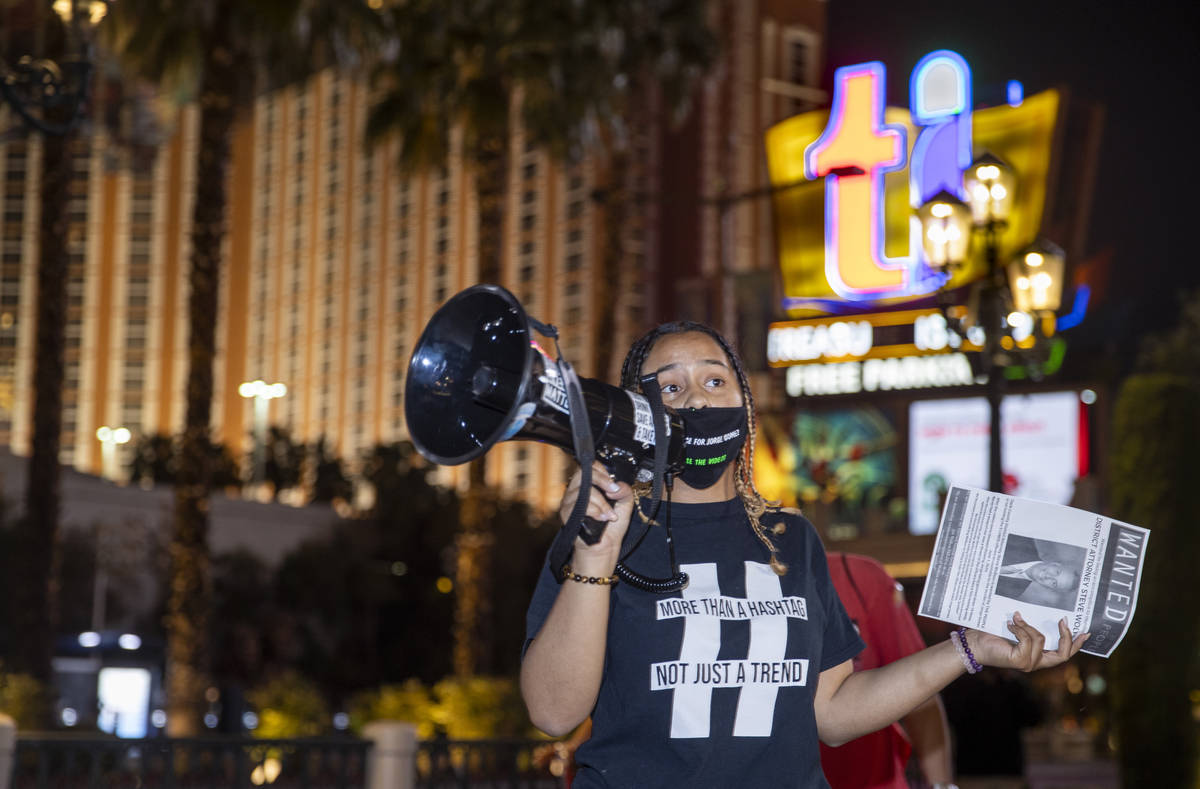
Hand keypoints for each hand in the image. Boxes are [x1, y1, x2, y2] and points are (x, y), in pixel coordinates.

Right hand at [558, 461, 633, 573]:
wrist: (604, 549)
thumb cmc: (610, 529)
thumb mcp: (624, 506)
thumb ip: (625, 491)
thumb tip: (617, 486)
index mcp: (587, 488)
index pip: (589, 468)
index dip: (601, 471)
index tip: (612, 483)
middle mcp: (575, 493)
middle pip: (583, 474)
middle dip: (602, 481)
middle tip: (613, 491)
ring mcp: (569, 503)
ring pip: (584, 491)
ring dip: (602, 503)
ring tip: (610, 515)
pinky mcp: (567, 515)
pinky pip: (581, 506)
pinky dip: (595, 511)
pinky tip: (602, 518)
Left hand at [968, 612, 1088, 671]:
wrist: (975, 643)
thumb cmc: (995, 634)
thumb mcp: (1019, 629)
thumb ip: (1032, 627)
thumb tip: (1047, 612)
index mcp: (1039, 656)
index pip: (1064, 653)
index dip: (1076, 644)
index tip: (1085, 631)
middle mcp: (1037, 662)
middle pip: (1063, 654)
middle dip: (1066, 637)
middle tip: (1062, 620)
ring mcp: (1029, 663)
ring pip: (1041, 640)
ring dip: (1028, 626)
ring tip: (1015, 618)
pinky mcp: (1020, 661)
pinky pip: (1027, 640)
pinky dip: (1019, 628)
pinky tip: (1009, 624)